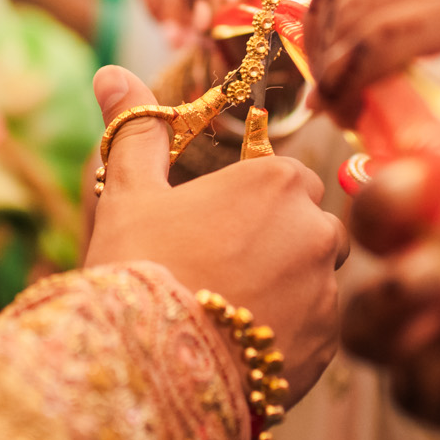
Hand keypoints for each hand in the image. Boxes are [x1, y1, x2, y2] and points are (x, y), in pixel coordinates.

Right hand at [84, 66, 347, 401]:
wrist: (148, 366)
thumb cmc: (138, 267)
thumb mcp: (130, 193)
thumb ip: (136, 131)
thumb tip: (111, 73)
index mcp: (277, 180)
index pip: (286, 179)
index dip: (250, 204)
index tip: (215, 228)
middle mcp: (317, 228)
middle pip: (309, 228)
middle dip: (276, 245)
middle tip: (217, 272)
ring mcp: (328, 290)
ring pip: (316, 280)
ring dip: (285, 292)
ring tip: (226, 313)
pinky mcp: (327, 345)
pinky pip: (316, 330)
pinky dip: (287, 336)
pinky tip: (239, 346)